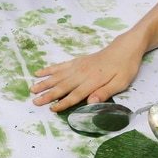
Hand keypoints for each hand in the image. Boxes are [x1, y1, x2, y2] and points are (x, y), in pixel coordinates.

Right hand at [30, 36, 145, 110]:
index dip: (63, 103)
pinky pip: (61, 66)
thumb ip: (105, 92)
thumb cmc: (125, 67)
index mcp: (93, 81)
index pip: (75, 95)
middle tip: (35, 101)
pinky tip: (40, 72)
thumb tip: (91, 102)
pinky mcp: (77, 61)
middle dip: (48, 94)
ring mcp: (78, 66)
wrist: (125, 48)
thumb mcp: (121, 83)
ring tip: (33, 89)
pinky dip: (50, 69)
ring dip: (45, 83)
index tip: (52, 109)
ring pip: (58, 76)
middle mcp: (82, 73)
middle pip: (62, 86)